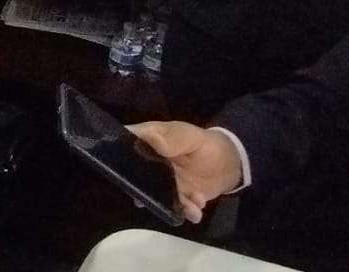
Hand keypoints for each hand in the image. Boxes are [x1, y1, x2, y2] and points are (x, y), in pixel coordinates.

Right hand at [128, 121, 242, 223]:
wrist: (229, 164)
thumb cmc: (206, 145)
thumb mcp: (192, 137)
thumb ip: (174, 138)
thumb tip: (151, 139)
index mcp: (147, 141)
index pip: (123, 146)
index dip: (118, 157)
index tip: (125, 170)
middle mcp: (148, 163)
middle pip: (134, 175)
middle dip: (145, 190)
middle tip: (162, 197)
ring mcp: (159, 182)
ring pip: (154, 196)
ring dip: (172, 204)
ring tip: (193, 205)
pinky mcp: (172, 197)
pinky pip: (172, 207)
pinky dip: (184, 211)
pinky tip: (197, 209)